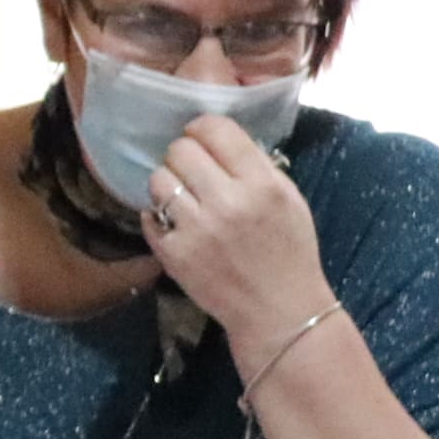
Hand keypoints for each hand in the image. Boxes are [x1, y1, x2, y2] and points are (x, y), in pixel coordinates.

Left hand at [140, 115, 330, 340]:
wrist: (279, 310)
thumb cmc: (288, 251)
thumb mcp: (289, 199)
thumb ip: (256, 166)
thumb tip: (217, 138)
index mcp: (261, 184)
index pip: (215, 129)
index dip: (202, 129)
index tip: (201, 139)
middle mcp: (228, 202)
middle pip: (180, 150)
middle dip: (184, 156)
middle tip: (193, 171)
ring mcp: (196, 230)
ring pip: (159, 180)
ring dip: (169, 184)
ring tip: (185, 199)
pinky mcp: (174, 254)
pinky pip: (149, 215)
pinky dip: (160, 217)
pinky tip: (178, 224)